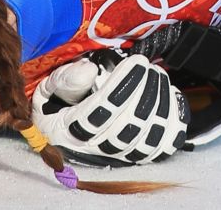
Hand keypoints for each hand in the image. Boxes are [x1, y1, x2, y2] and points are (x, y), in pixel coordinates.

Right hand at [31, 54, 189, 166]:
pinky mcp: (137, 157)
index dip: (122, 87)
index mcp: (67, 132)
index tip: (136, 63)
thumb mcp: (48, 89)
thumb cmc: (56, 107)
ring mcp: (118, 156)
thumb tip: (88, 70)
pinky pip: (162, 147)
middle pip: (128, 126)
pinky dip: (172, 123)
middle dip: (145, 91)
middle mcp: (93, 150)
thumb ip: (64, 79)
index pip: (99, 113)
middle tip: (148, 67)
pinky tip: (168, 98)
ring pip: (147, 138)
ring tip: (157, 76)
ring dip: (159, 104)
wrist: (64, 134)